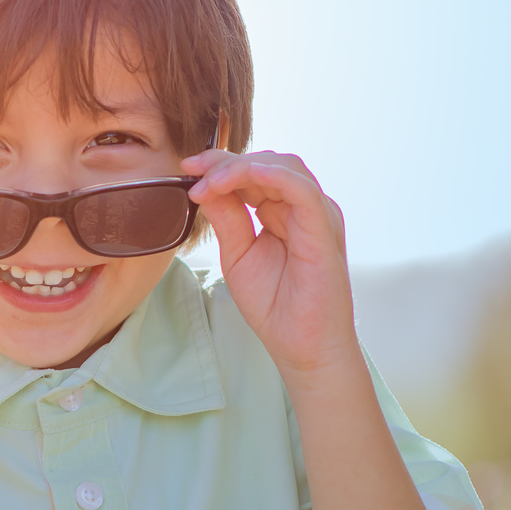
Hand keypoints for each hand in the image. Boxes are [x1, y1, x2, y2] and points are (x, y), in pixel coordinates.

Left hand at [183, 148, 357, 379]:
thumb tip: (204, 187)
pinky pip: (301, 189)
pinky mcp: (324, 228)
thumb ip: (227, 219)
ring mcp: (317, 216)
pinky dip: (271, 176)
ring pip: (283, 167)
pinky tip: (243, 178)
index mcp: (284, 212)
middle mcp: (304, 208)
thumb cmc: (275, 307)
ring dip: (242, 168)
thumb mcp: (238, 255)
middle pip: (267, 163)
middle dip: (226, 162)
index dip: (219, 164)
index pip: (254, 173)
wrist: (302, 347)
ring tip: (210, 183)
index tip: (186, 167)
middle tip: (192, 172)